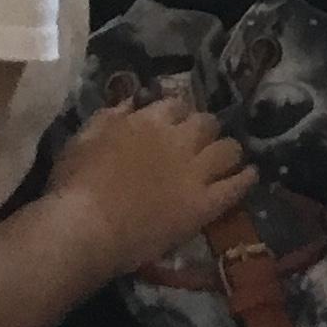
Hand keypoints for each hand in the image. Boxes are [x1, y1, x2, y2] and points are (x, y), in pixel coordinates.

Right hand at [52, 93, 257, 274]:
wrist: (85, 226)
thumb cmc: (75, 182)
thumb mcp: (85, 136)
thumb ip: (111, 115)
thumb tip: (131, 100)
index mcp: (150, 120)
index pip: (176, 104)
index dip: (178, 112)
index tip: (175, 121)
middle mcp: (179, 140)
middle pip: (207, 123)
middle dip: (205, 129)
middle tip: (200, 141)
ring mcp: (194, 173)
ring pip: (228, 150)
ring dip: (229, 150)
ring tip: (229, 157)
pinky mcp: (203, 206)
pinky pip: (235, 188)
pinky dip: (245, 179)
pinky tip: (251, 176)